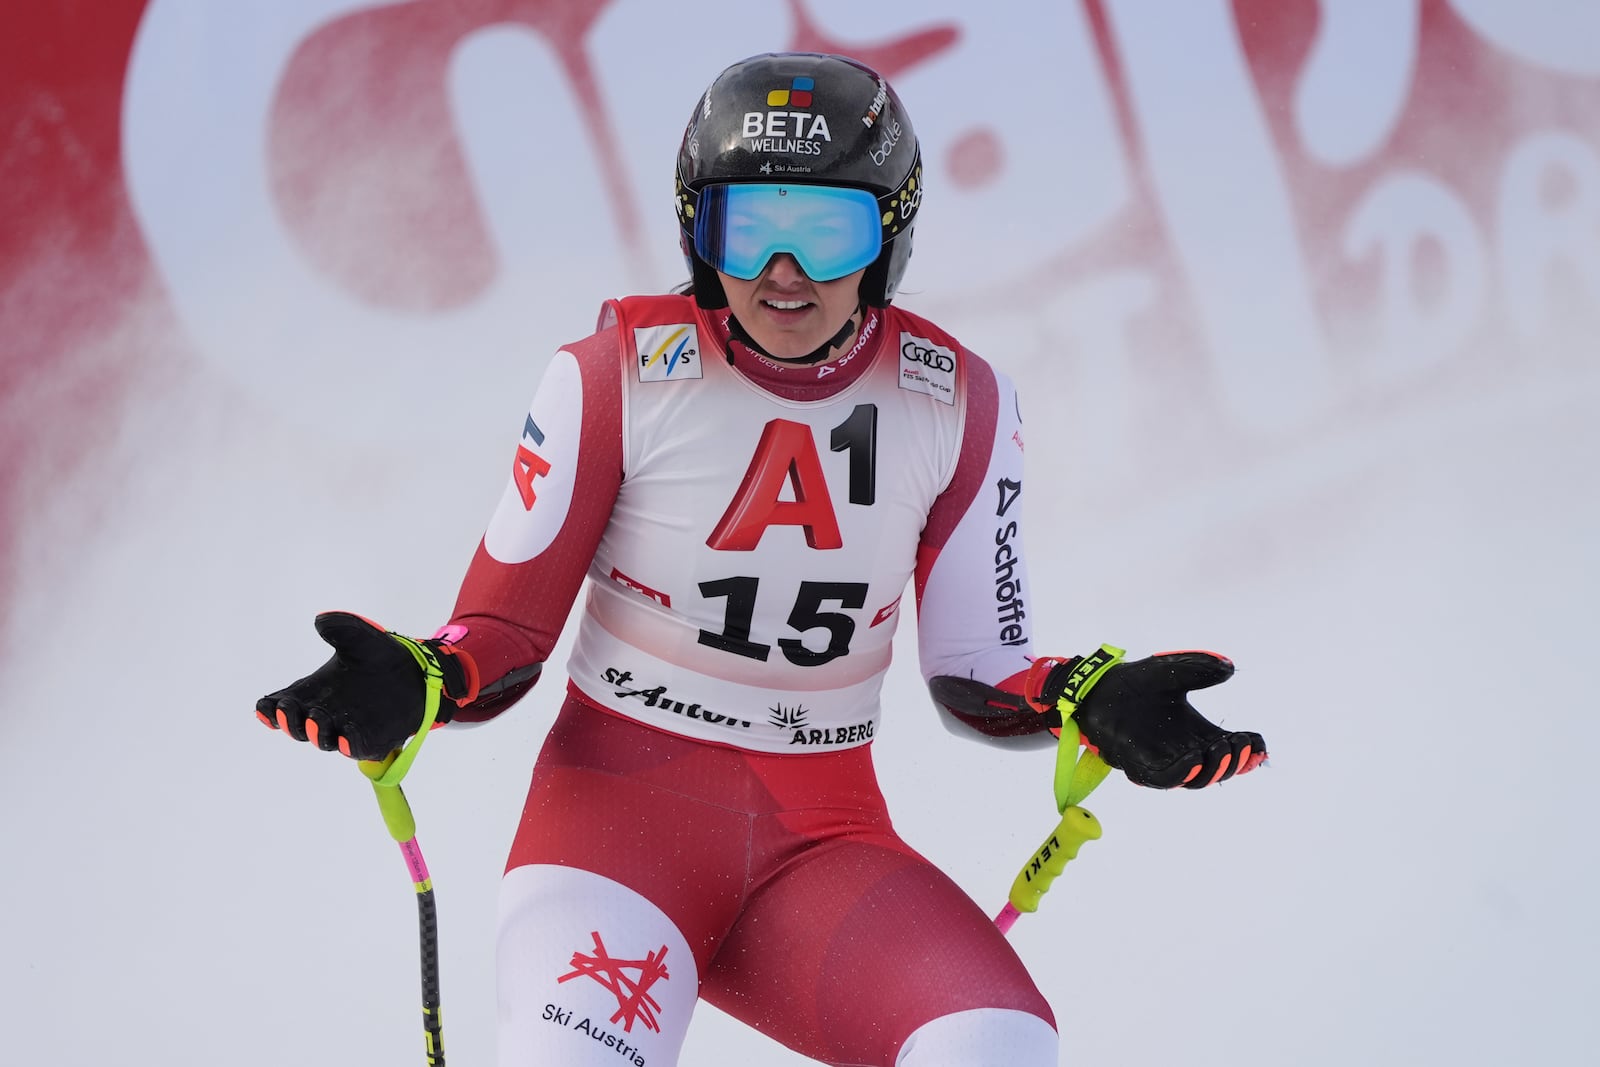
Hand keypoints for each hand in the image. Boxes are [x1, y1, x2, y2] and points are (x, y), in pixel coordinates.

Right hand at [256, 612, 476, 760]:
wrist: (419, 672)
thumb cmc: (381, 657)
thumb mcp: (361, 637)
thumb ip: (341, 627)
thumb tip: (321, 620)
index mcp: (313, 693)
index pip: (282, 706)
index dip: (271, 710)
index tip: (268, 705)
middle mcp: (325, 715)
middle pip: (298, 726)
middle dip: (290, 721)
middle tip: (288, 710)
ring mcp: (346, 730)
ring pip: (324, 739)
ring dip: (316, 732)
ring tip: (315, 719)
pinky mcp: (371, 740)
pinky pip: (356, 749)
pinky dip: (349, 745)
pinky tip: (346, 736)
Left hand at [1045, 651, 1265, 788]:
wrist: (1096, 688)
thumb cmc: (1134, 682)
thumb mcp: (1171, 670)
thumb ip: (1198, 669)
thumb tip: (1228, 668)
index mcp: (1197, 733)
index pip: (1229, 748)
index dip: (1247, 750)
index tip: (1257, 742)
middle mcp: (1183, 751)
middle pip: (1217, 768)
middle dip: (1234, 760)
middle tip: (1241, 744)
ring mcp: (1162, 760)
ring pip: (1195, 779)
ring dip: (1214, 768)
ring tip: (1224, 749)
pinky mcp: (1140, 765)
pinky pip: (1166, 778)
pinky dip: (1184, 772)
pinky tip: (1196, 757)